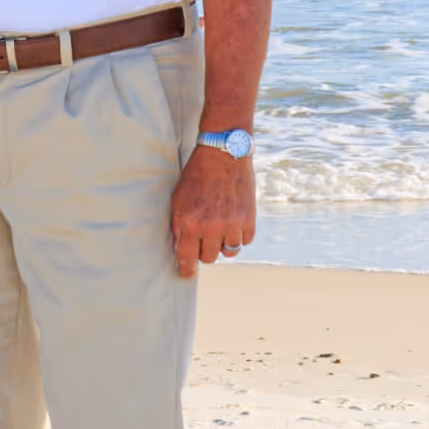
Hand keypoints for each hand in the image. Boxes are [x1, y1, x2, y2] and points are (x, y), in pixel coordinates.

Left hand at [171, 139, 259, 279]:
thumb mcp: (178, 199)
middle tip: (204, 239)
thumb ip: (179, 225)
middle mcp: (211, 227)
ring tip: (220, 232)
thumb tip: (181, 248)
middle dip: (205, 251)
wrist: (223, 153)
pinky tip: (234, 224)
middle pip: (209, 258)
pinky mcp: (249, 218)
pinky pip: (246, 241)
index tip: (187, 274)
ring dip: (223, 245)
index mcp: (190, 223)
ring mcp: (232, 224)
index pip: (187, 258)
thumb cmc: (197, 175)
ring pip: (229, 252)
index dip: (186, 269)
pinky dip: (240, 236)